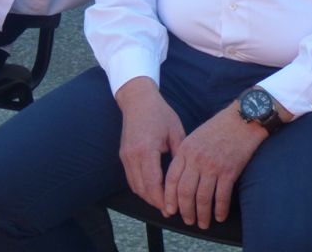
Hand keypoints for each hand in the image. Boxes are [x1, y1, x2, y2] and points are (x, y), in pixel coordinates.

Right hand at [115, 77, 185, 212]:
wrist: (137, 100)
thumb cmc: (160, 113)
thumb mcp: (176, 132)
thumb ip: (180, 155)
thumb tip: (188, 177)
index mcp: (147, 149)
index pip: (154, 183)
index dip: (163, 200)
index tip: (174, 211)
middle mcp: (133, 155)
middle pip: (143, 189)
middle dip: (157, 203)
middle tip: (172, 211)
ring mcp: (126, 156)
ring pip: (135, 186)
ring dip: (148, 197)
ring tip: (164, 204)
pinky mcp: (123, 155)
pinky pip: (131, 178)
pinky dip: (141, 188)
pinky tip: (153, 191)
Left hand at [162, 105, 265, 228]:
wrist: (241, 120)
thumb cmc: (217, 129)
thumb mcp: (194, 137)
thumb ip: (185, 155)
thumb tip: (179, 177)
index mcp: (185, 150)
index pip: (171, 179)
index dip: (169, 197)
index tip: (169, 209)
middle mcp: (196, 159)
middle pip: (185, 191)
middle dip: (184, 210)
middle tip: (186, 220)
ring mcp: (213, 166)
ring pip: (202, 197)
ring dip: (202, 214)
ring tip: (202, 223)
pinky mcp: (229, 171)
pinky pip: (222, 196)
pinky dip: (220, 209)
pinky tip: (219, 216)